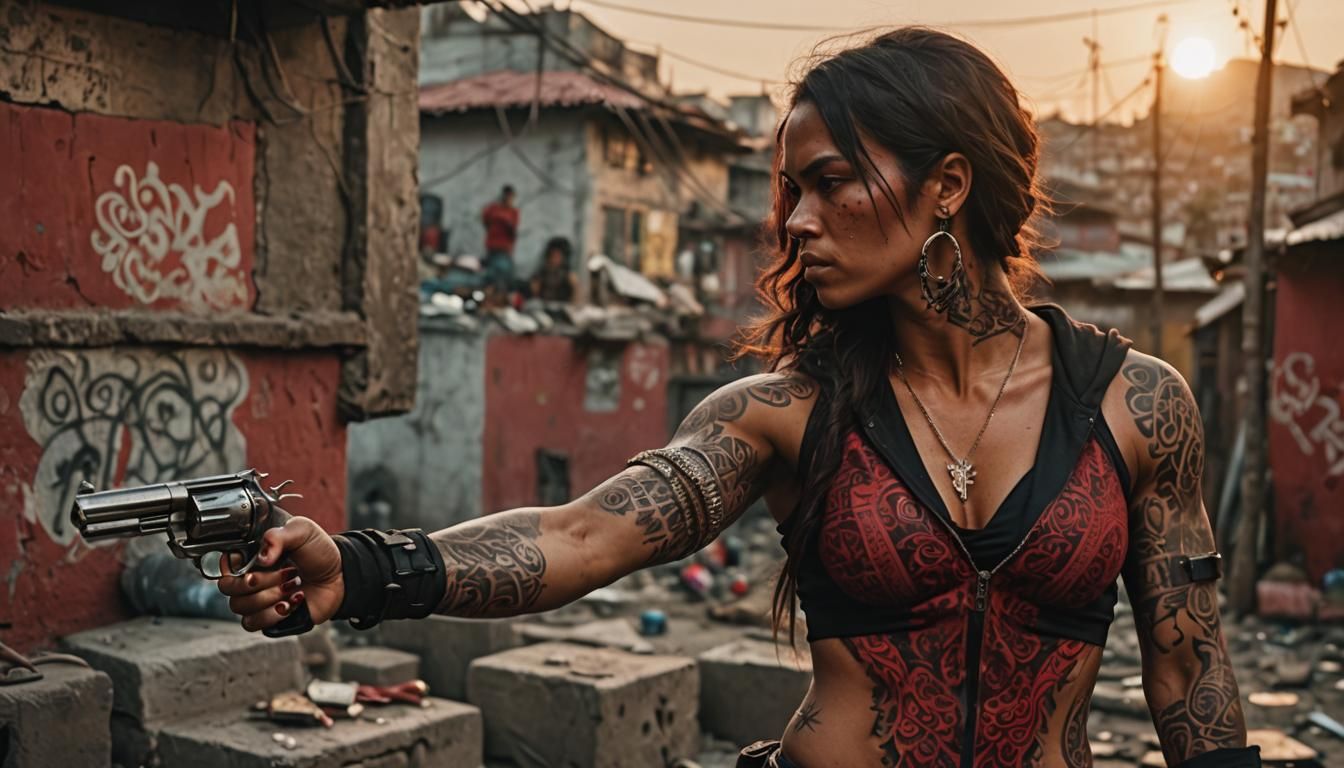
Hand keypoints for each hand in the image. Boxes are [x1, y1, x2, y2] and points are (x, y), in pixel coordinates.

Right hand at [217, 516, 343, 631]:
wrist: (340, 575)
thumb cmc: (319, 551)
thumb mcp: (302, 531)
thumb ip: (277, 537)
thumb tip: (261, 558)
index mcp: (252, 556)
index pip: (223, 564)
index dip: (233, 566)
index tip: (260, 562)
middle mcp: (249, 578)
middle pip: (228, 588)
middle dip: (258, 581)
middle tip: (286, 573)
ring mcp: (256, 599)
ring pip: (239, 607)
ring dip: (269, 596)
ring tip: (294, 585)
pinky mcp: (266, 618)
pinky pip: (251, 623)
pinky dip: (272, 615)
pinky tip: (293, 602)